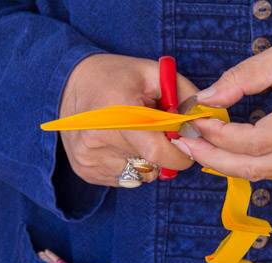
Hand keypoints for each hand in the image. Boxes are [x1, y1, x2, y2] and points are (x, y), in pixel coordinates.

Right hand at [59, 53, 196, 185]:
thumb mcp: (153, 73)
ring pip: (142, 175)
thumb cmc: (116, 76)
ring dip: (148, 160)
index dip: (181, 153)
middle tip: (156, 131)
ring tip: (134, 135)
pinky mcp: (85, 171)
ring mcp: (90, 159)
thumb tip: (205, 121)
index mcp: (117, 112)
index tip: (184, 141)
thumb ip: (185, 95)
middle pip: (154, 166)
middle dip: (166, 153)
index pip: (159, 152)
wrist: (66, 84)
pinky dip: (131, 165)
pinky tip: (120, 144)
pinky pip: (126, 179)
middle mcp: (99, 139)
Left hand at [178, 34, 271, 179]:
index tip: (195, 120)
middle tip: (187, 144)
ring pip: (265, 174)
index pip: (256, 141)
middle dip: (216, 159)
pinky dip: (251, 162)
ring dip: (230, 163)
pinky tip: (231, 150)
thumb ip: (242, 78)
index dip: (219, 135)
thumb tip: (206, 99)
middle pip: (257, 168)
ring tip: (202, 146)